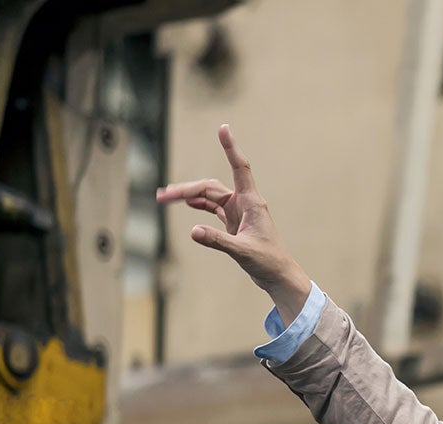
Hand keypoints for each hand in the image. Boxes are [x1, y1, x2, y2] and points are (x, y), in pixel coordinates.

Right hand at [157, 124, 309, 315]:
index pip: (240, 168)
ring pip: (209, 197)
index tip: (224, 128)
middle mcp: (245, 203)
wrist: (278, 276)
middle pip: (211, 187)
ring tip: (165, 198)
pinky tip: (186, 203)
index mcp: (252, 203)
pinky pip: (213, 207)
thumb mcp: (242, 251)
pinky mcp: (234, 223)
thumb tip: (193, 231)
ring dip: (188, 196)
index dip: (230, 148)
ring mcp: (239, 213)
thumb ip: (218, 241)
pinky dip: (198, 204)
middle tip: (163, 196)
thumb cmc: (268, 262)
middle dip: (187, 189)